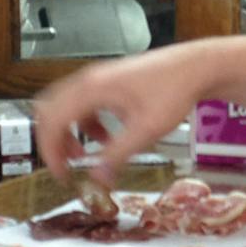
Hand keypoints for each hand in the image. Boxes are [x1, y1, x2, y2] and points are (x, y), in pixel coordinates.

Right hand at [32, 45, 207, 187]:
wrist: (195, 67)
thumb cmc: (174, 91)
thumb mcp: (146, 130)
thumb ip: (118, 155)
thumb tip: (98, 179)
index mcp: (91, 89)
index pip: (52, 121)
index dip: (50, 151)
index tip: (61, 174)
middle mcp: (89, 80)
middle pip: (51, 111)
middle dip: (54, 142)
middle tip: (64, 166)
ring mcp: (97, 78)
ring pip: (65, 107)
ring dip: (69, 133)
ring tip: (82, 156)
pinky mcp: (108, 81)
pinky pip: (84, 104)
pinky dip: (86, 124)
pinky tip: (106, 139)